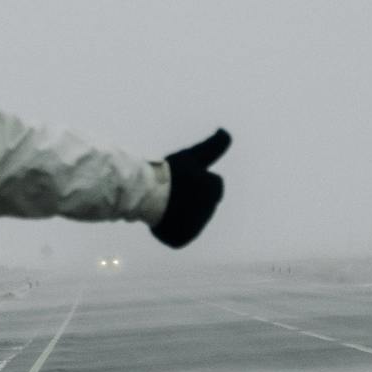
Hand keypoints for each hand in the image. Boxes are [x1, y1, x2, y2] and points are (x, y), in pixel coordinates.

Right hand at [152, 129, 230, 248]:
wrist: (145, 192)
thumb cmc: (169, 172)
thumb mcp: (193, 156)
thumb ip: (214, 146)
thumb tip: (226, 132)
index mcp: (213, 191)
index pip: (213, 186)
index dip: (197, 181)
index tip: (183, 179)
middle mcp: (207, 211)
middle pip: (201, 204)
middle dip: (191, 199)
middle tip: (172, 192)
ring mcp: (194, 228)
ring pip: (190, 220)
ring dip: (181, 213)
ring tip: (163, 204)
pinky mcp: (181, 240)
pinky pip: (178, 235)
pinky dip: (170, 229)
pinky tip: (160, 217)